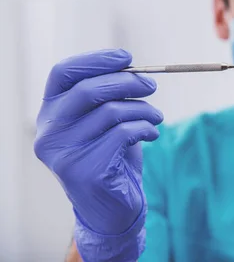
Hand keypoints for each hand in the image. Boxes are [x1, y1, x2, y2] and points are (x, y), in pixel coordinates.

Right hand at [34, 49, 163, 260]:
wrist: (112, 206)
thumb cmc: (110, 155)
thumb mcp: (105, 120)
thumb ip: (109, 95)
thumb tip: (133, 68)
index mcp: (50, 112)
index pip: (63, 73)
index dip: (96, 60)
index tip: (127, 57)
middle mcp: (49, 132)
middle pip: (87, 90)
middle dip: (127, 82)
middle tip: (152, 86)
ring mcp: (63, 154)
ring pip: (111, 112)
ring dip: (142, 109)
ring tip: (156, 117)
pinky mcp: (83, 171)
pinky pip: (123, 134)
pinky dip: (145, 128)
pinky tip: (152, 134)